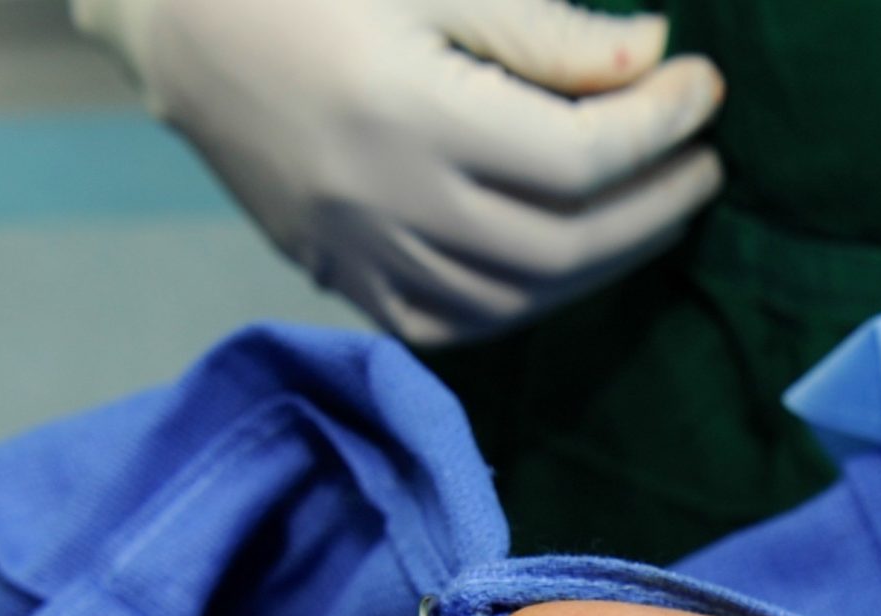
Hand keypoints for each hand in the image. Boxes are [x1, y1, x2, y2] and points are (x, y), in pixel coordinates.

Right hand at [75, 0, 723, 343]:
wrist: (175, 21)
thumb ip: (545, 29)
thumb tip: (657, 60)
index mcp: (408, 114)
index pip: (580, 156)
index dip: (661, 125)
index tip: (705, 86)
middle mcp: (387, 203)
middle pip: (567, 241)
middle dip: (657, 203)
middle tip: (704, 159)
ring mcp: (363, 255)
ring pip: (523, 294)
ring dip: (609, 260)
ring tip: (656, 204)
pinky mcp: (343, 280)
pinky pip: (459, 321)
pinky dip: (531, 299)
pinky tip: (572, 256)